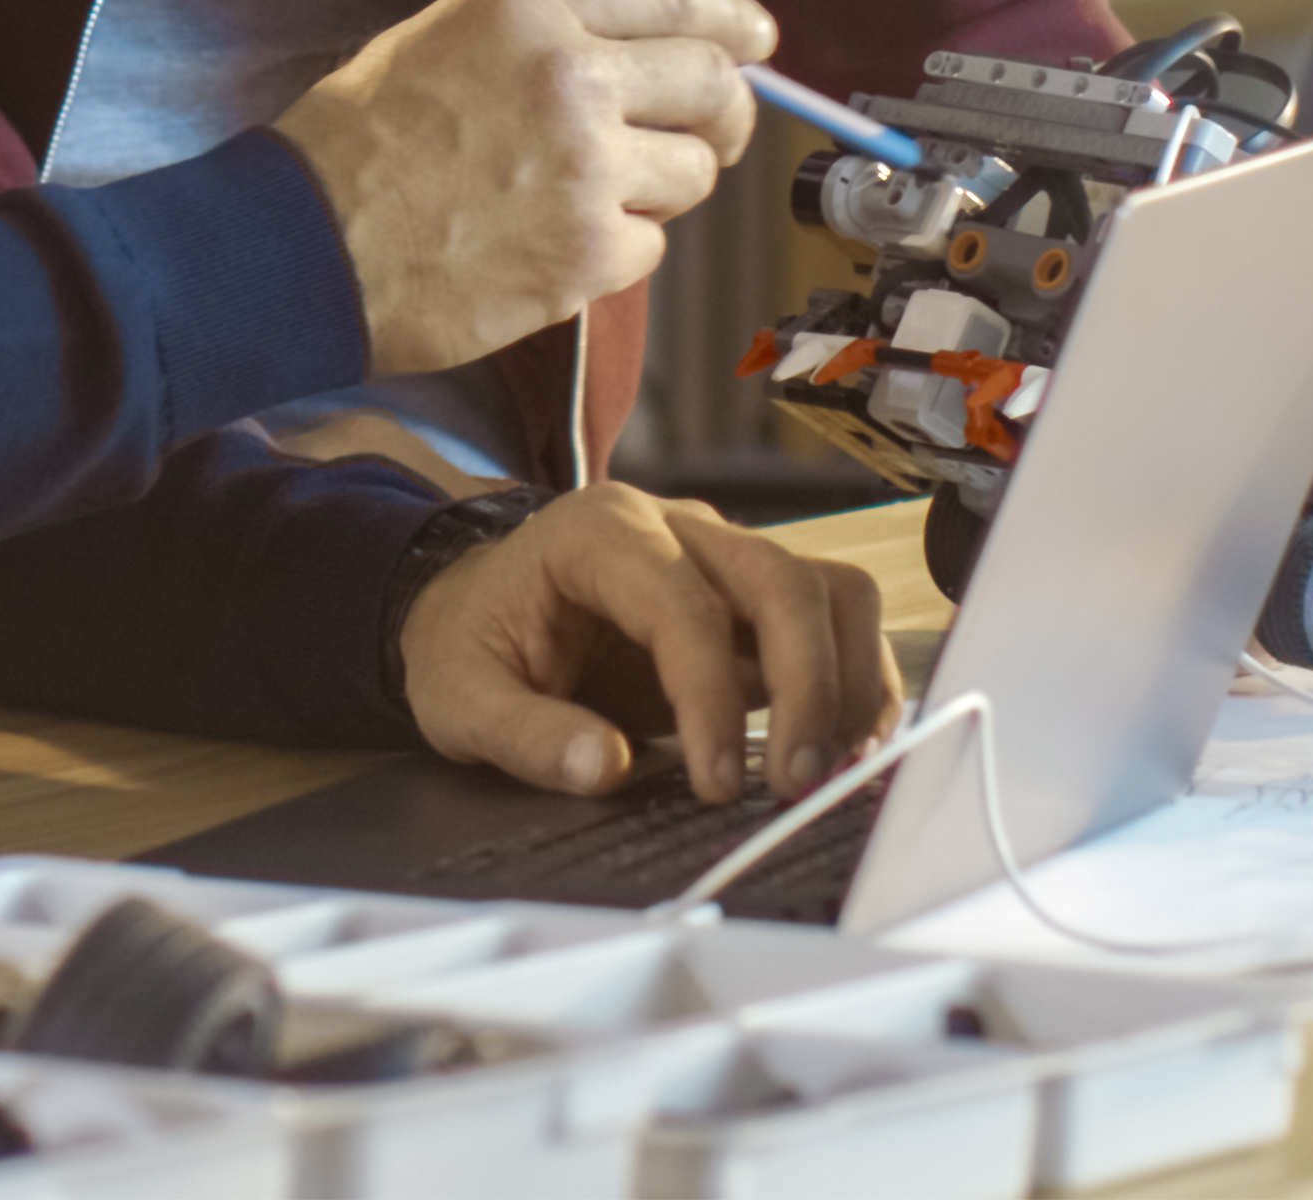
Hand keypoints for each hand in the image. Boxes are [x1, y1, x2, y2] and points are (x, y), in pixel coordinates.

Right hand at [265, 0, 765, 374]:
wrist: (304, 245)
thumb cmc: (358, 140)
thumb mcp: (447, 35)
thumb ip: (546, 31)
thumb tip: (638, 47)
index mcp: (531, 5)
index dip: (732, 18)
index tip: (757, 39)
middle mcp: (573, 75)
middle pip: (712, 82)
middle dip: (726, 109)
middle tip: (713, 130)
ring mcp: (588, 169)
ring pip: (695, 171)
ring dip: (665, 183)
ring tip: (600, 193)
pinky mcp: (589, 254)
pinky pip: (652, 244)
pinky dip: (621, 247)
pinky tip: (561, 243)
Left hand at [400, 482, 900, 800]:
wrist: (474, 610)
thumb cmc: (469, 642)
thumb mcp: (459, 696)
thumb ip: (525, 733)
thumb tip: (602, 768)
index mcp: (599, 533)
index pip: (685, 606)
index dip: (712, 698)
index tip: (719, 784)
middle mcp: (677, 527)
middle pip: (783, 581)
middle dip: (809, 686)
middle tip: (798, 782)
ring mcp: (723, 556)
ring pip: (827, 591)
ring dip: (847, 680)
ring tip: (830, 770)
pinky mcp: (751, 600)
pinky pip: (831, 622)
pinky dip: (853, 681)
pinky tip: (841, 749)